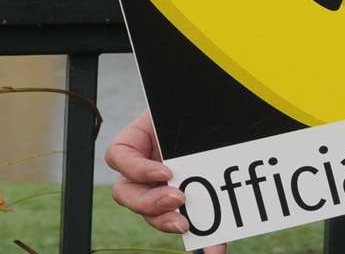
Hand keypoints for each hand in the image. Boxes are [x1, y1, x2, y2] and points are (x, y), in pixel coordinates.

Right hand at [106, 110, 227, 252]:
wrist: (226, 110)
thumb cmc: (202, 105)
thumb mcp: (183, 107)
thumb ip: (180, 115)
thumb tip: (183, 127)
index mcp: (139, 138)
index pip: (118, 156)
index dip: (136, 169)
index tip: (164, 171)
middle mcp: (146, 166)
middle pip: (128, 194)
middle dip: (149, 202)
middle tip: (176, 199)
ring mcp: (163, 185)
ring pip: (151, 214)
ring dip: (164, 223)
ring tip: (186, 225)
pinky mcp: (189, 203)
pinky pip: (191, 224)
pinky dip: (205, 239)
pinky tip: (216, 249)